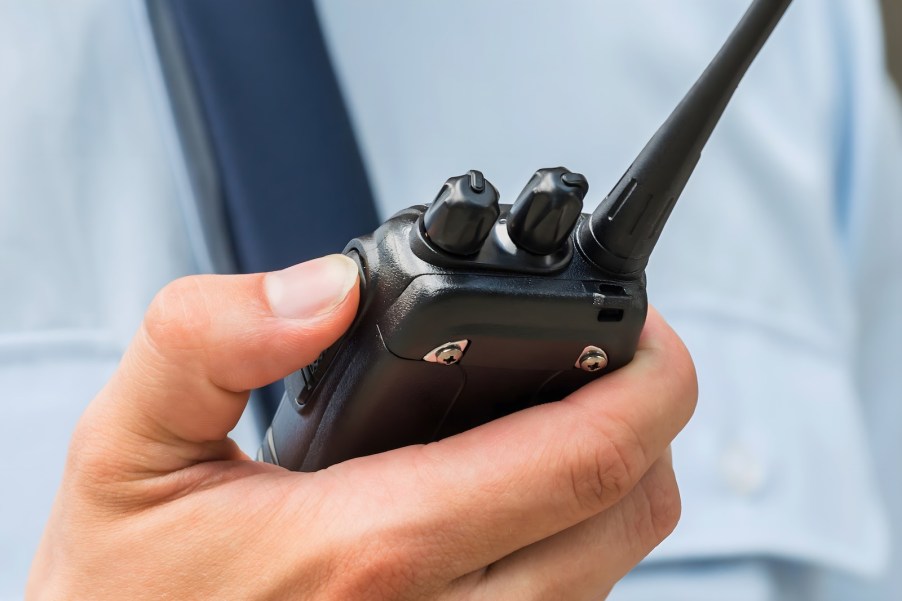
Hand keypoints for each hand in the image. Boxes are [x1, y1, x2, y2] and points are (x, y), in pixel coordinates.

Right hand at [27, 255, 695, 599]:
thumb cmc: (132, 590)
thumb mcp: (129, 448)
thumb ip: (210, 342)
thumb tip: (323, 289)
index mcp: (372, 554)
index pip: (580, 460)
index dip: (647, 378)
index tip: (648, 326)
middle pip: (630, 511)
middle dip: (650, 419)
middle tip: (613, 352)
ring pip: (612, 561)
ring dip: (614, 475)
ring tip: (564, 405)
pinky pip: (569, 599)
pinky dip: (575, 530)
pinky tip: (517, 484)